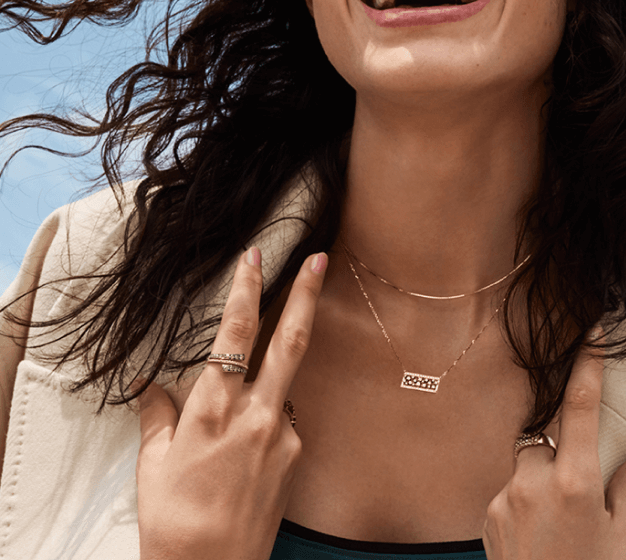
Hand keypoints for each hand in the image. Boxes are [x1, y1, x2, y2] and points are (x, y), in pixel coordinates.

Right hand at [135, 248, 327, 559]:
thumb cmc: (174, 522)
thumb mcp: (155, 465)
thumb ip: (158, 416)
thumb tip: (150, 385)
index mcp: (214, 411)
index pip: (234, 336)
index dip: (245, 291)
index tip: (253, 258)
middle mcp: (257, 415)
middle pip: (289, 342)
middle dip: (306, 295)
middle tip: (320, 258)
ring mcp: (283, 435)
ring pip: (287, 381)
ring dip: (279, 365)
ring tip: (250, 392)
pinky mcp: (297, 455)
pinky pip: (283, 418)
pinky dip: (267, 412)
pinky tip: (247, 440)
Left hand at [482, 330, 625, 559]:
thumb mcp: (624, 541)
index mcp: (575, 482)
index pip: (580, 406)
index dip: (587, 365)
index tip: (591, 333)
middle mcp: (534, 481)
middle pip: (544, 434)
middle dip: (560, 449)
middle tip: (574, 490)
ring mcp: (505, 496)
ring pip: (525, 463)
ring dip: (541, 479)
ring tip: (556, 523)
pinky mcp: (488, 512)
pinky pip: (509, 488)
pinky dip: (525, 501)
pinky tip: (538, 534)